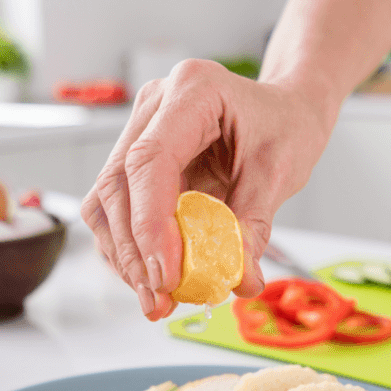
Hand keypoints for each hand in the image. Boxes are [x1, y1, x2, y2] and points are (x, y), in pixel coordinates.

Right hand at [81, 59, 332, 319]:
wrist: (284, 112)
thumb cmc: (285, 127)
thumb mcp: (280, 174)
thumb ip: (254, 227)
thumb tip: (240, 280)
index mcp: (193, 90)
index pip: (150, 160)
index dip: (151, 224)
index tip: (165, 275)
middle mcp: (155, 105)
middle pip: (118, 184)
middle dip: (134, 252)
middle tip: (160, 299)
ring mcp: (138, 131)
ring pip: (106, 201)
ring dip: (126, 257)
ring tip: (157, 299)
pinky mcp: (135, 161)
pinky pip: (116, 211)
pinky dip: (131, 250)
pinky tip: (153, 279)